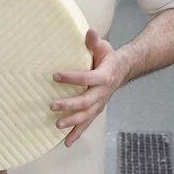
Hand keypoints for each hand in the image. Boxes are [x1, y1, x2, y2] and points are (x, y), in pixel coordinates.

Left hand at [50, 29, 128, 146]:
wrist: (122, 71)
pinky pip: (87, 124)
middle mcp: (103, 93)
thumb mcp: (103, 47)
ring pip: (87, 116)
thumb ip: (94, 42)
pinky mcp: (96, 110)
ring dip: (72, 122)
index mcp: (104, 76)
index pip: (87, 78)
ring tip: (57, 125)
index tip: (55, 76)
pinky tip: (67, 143)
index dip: (72, 78)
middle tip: (52, 105)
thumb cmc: (108, 57)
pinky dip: (77, 134)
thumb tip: (90, 30)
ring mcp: (100, 104)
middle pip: (86, 102)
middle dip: (69, 105)